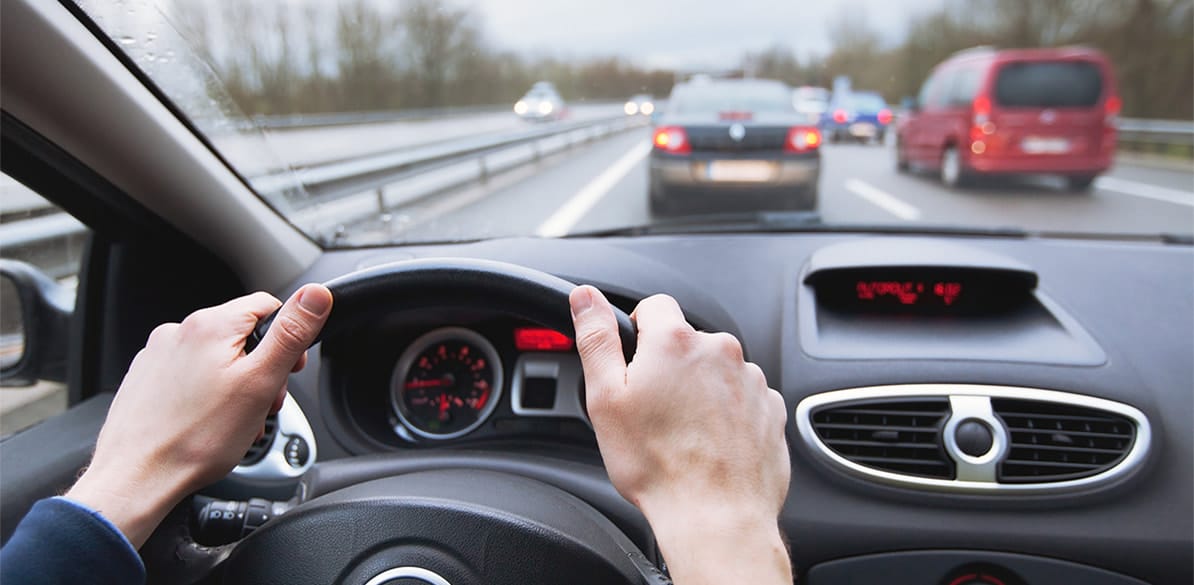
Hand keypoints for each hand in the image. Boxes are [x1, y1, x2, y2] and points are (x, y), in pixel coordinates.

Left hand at [67, 284, 332, 547]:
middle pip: (242, 335)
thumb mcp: (261, 382)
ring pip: (216, 358)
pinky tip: (208, 423)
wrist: (137, 477)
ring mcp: (158, 355)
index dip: (288, 338)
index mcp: (210, 325)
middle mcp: (178, 331)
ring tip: (236, 421)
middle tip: (262, 404)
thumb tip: (316, 295)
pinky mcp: (146, 379)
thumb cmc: (196, 438)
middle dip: (261, 368)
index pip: (267, 306)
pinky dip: (207, 395)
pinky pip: (190, 376)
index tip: (290, 370)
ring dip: (236, 385)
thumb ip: (291, 333)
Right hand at [569, 286, 791, 583]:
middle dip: (670, 368)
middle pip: (687, 342)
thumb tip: (585, 297)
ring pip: (716, 372)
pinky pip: (743, 399)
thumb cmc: (657, 466)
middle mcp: (721, 350)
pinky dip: (727, 415)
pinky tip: (710, 445)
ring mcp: (751, 380)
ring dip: (700, 392)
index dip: (638, 334)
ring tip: (683, 435)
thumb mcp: (606, 398)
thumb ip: (596, 338)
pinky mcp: (771, 409)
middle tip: (653, 412)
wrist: (716, 516)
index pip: (655, 307)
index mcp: (676, 341)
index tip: (634, 367)